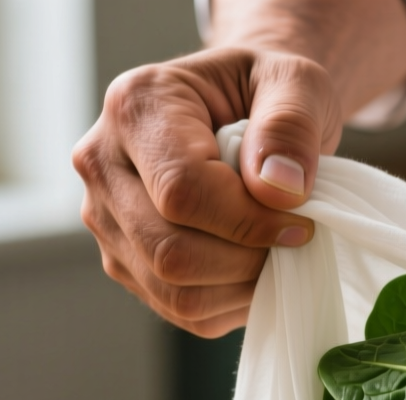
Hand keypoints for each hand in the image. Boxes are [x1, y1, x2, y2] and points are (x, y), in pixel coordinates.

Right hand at [72, 0, 405, 337]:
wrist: (247, 108)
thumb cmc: (269, 91)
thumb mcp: (296, 83)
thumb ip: (291, 126)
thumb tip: (280, 190)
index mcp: (135, 107)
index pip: (182, 192)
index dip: (251, 221)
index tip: (303, 221)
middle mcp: (102, 164)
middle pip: (169, 251)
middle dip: (247, 260)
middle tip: (295, 241)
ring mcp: (106, 219)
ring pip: (172, 290)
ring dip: (242, 286)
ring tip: (279, 252)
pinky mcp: (124, 261)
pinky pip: (180, 309)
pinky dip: (231, 301)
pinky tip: (257, 268)